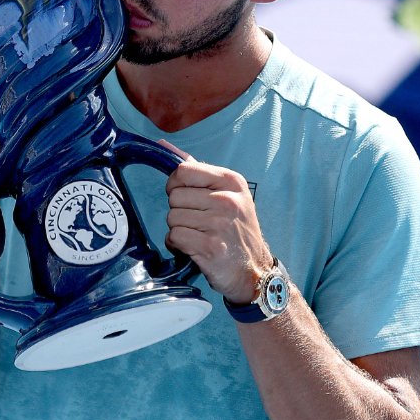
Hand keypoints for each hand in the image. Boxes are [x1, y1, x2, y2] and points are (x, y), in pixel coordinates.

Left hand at [161, 140, 272, 304]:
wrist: (254, 271)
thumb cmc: (236, 231)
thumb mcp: (230, 195)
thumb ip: (200, 174)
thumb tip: (166, 148)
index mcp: (231, 181)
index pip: (183, 170)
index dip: (175, 185)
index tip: (184, 197)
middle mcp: (227, 199)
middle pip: (174, 195)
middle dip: (179, 210)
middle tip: (197, 222)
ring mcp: (219, 223)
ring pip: (172, 217)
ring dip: (178, 229)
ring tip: (198, 235)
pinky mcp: (209, 247)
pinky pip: (174, 237)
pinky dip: (178, 245)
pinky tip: (193, 248)